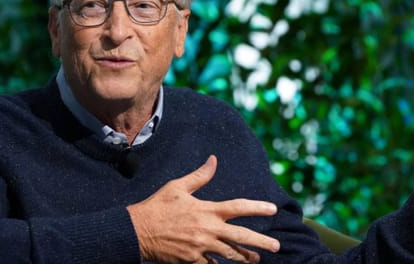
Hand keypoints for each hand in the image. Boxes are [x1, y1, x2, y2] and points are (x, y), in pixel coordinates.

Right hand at [127, 155, 280, 263]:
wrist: (137, 231)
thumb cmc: (157, 206)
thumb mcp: (177, 186)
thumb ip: (199, 176)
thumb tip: (213, 160)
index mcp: (207, 210)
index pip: (238, 207)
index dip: (258, 208)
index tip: (273, 210)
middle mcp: (208, 229)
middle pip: (241, 237)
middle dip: (261, 242)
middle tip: (277, 246)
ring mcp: (201, 247)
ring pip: (230, 255)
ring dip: (245, 257)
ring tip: (256, 260)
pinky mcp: (192, 261)